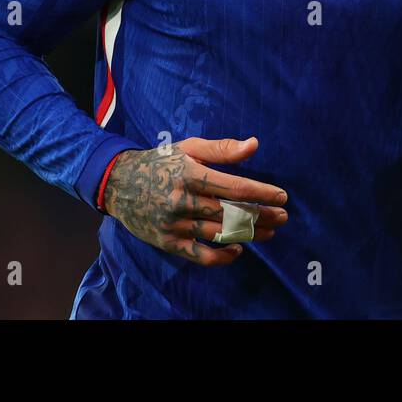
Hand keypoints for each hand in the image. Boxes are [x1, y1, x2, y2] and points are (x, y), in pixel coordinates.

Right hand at [102, 136, 287, 265]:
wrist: (118, 183)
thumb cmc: (161, 161)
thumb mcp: (189, 147)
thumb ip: (223, 149)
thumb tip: (254, 145)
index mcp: (191, 174)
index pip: (235, 188)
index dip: (262, 194)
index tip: (282, 197)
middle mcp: (182, 201)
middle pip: (232, 213)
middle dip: (262, 216)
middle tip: (283, 217)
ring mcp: (174, 224)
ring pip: (220, 234)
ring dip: (249, 235)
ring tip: (269, 232)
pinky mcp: (167, 242)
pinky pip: (199, 256)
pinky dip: (221, 256)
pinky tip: (238, 250)